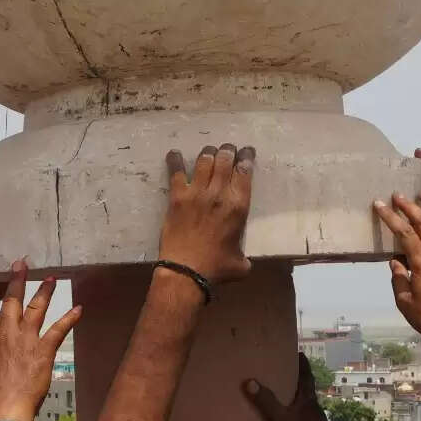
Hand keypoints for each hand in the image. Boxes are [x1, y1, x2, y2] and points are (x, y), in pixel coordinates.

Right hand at [0, 260, 82, 420]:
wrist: (2, 408)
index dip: (5, 312)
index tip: (9, 308)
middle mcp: (7, 334)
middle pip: (12, 301)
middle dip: (17, 281)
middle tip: (22, 266)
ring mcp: (26, 339)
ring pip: (36, 308)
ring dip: (45, 292)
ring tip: (51, 279)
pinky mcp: (43, 349)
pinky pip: (58, 329)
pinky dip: (69, 318)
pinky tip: (78, 309)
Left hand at [159, 146, 254, 283]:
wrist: (186, 271)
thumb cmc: (216, 268)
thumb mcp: (241, 263)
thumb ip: (244, 255)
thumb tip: (244, 260)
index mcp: (238, 206)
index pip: (245, 172)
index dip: (246, 157)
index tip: (246, 152)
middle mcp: (219, 194)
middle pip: (225, 160)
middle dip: (228, 150)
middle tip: (228, 149)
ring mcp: (197, 193)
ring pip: (204, 161)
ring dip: (208, 153)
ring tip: (209, 151)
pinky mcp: (177, 197)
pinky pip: (177, 172)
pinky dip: (175, 160)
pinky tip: (174, 153)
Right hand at [241, 352, 334, 420]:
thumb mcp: (283, 419)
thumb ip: (267, 402)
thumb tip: (249, 381)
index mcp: (308, 400)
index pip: (307, 376)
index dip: (303, 364)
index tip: (299, 352)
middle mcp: (314, 409)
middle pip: (306, 390)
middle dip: (297, 381)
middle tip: (285, 372)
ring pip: (305, 406)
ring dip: (295, 399)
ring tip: (283, 396)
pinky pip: (303, 419)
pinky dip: (295, 415)